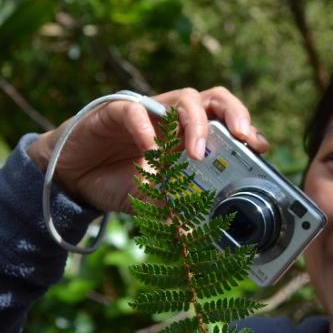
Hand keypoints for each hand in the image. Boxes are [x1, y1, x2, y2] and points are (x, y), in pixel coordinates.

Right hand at [26, 86, 268, 211]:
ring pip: (184, 98)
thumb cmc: (118, 183)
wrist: (72, 179)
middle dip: (235, 114)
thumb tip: (198, 234)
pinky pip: (137, 110)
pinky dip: (148, 129)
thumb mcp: (153, 202)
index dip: (247, 130)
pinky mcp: (117, 110)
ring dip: (196, 125)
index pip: (226, 122)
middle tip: (243, 138)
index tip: (261, 148)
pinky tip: (150, 150)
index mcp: (189, 135)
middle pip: (214, 99)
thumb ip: (176, 209)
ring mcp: (148, 110)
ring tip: (197, 154)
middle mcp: (174, 118)